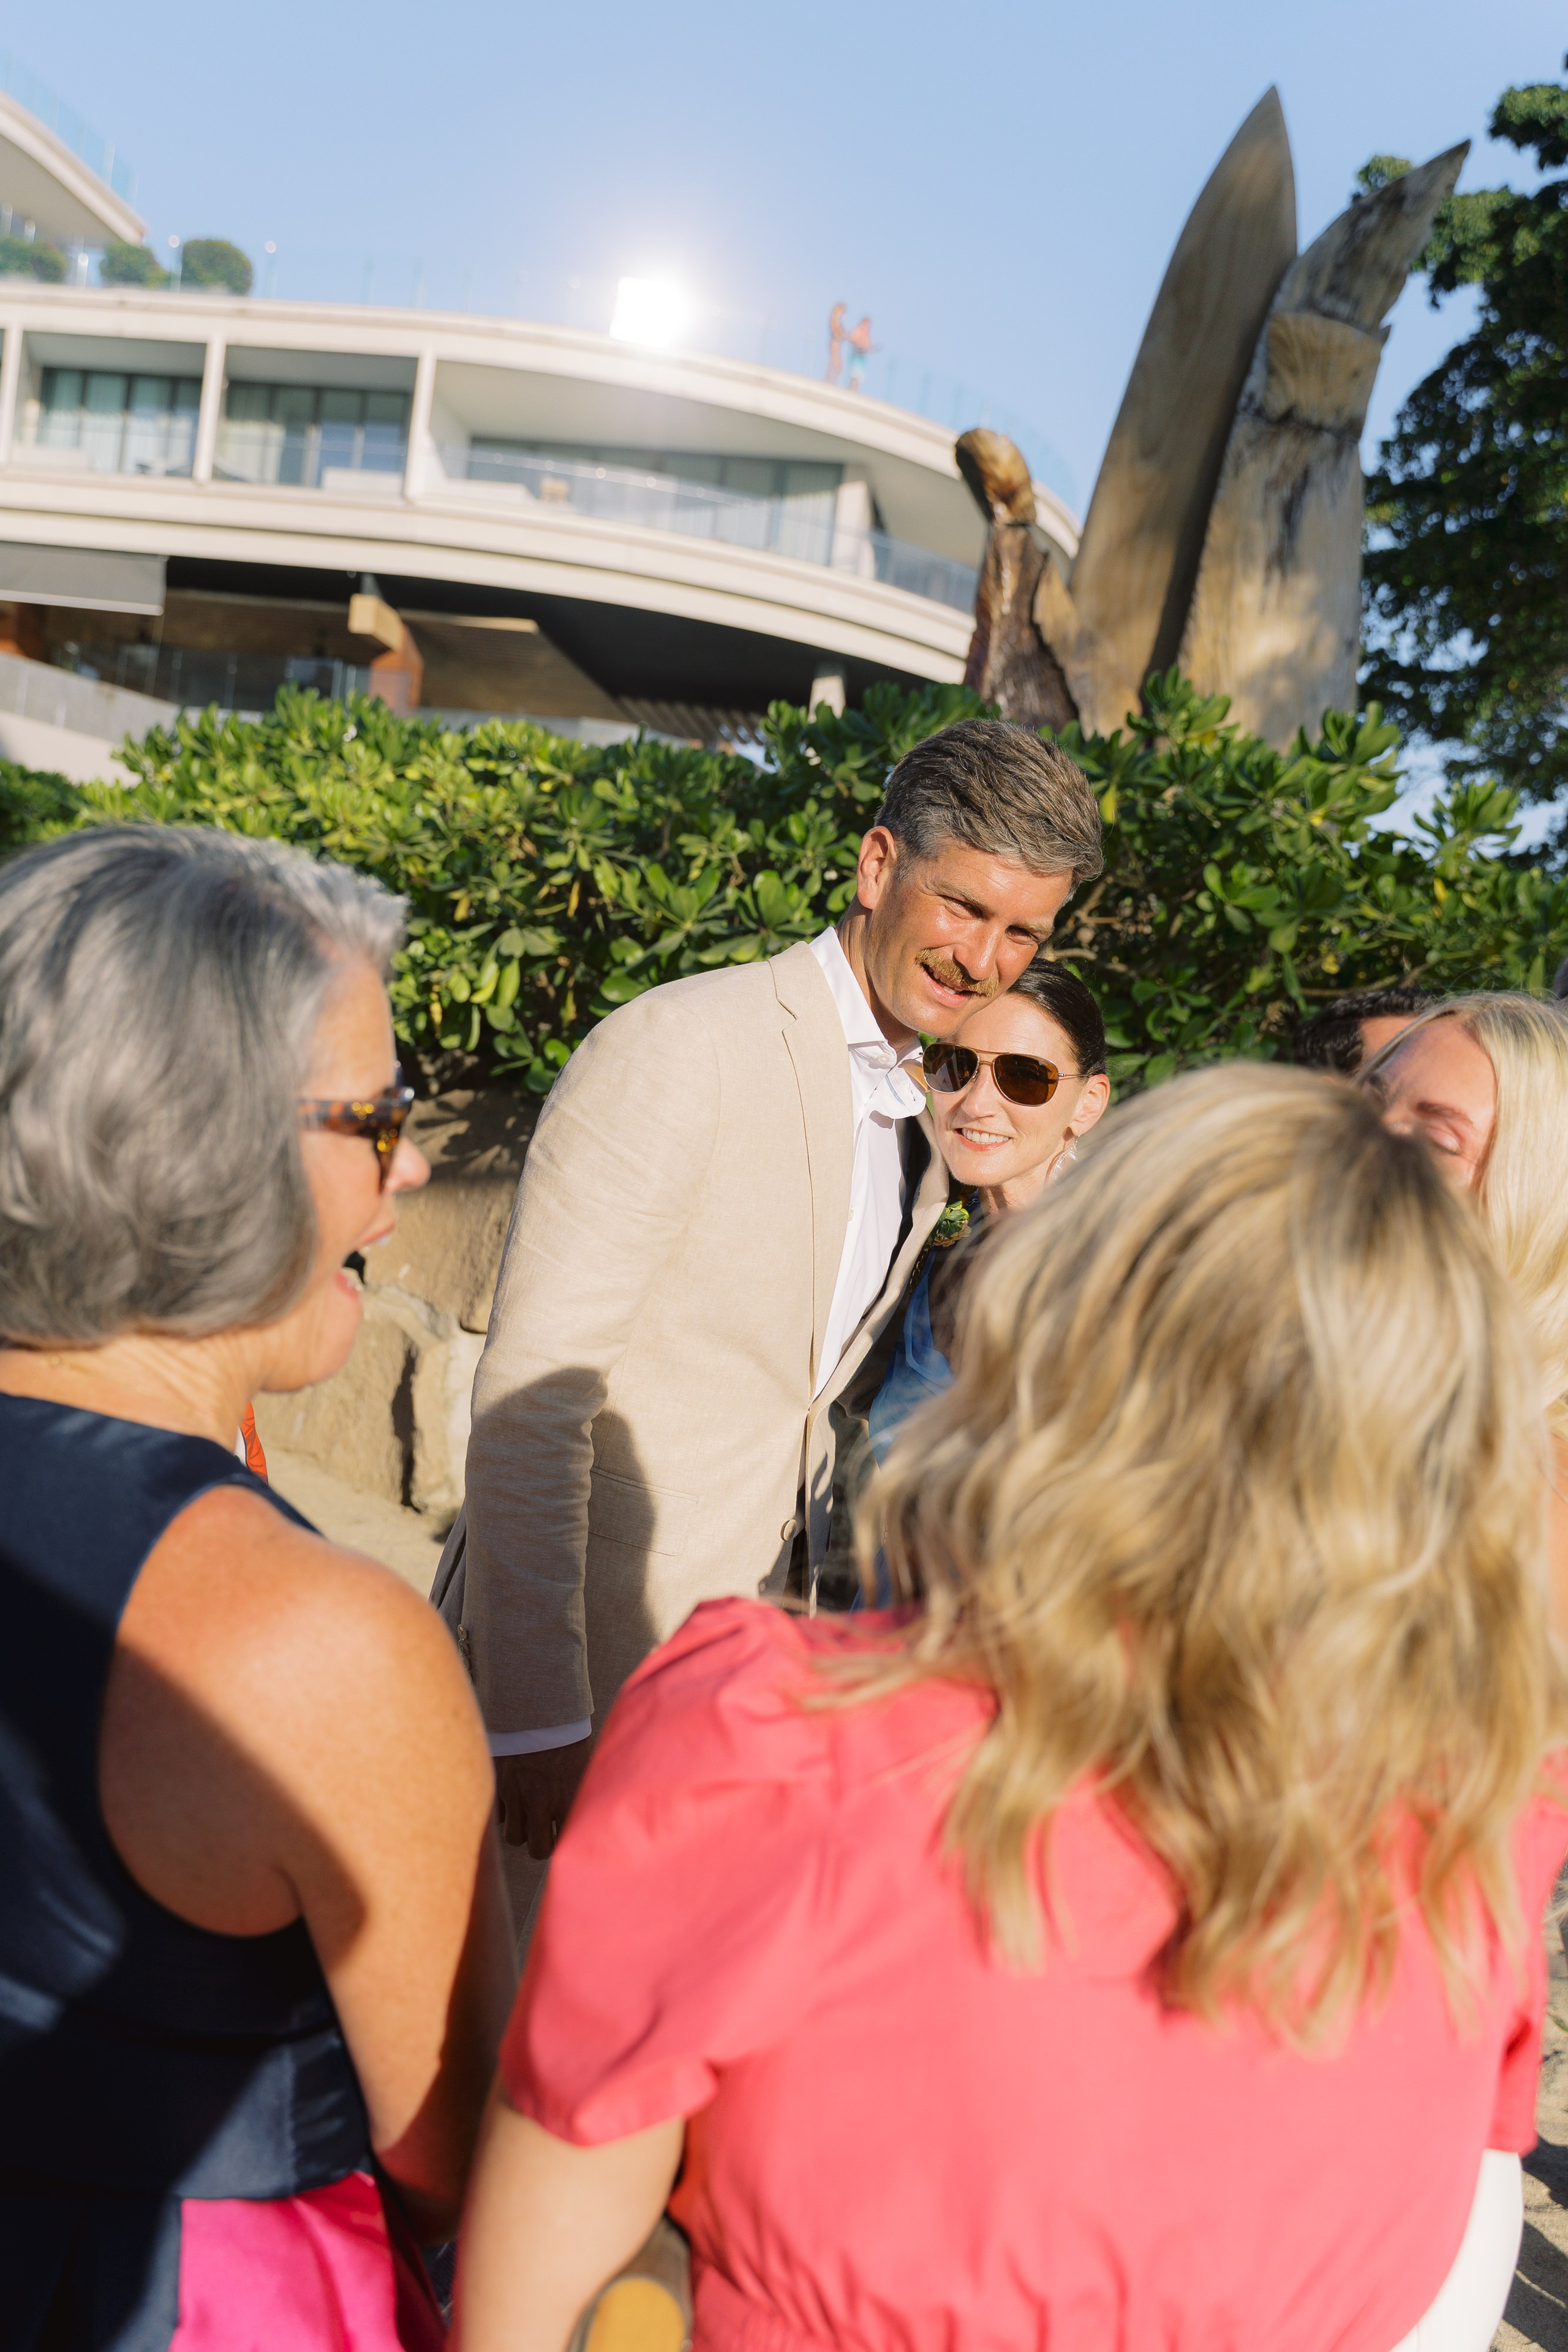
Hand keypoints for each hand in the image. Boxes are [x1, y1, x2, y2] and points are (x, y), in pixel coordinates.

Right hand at [495, 1737, 593, 1858]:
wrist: (539, 1708)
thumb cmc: (569, 1737)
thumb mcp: (584, 1766)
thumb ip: (581, 1795)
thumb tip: (591, 1818)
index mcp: (567, 1797)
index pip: (566, 1842)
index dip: (566, 1844)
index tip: (565, 1838)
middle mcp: (541, 1801)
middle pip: (538, 1849)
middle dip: (542, 1844)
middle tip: (545, 1834)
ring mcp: (517, 1795)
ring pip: (515, 1837)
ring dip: (522, 1831)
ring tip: (529, 1817)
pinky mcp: (499, 1785)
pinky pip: (499, 1816)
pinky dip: (506, 1813)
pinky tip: (515, 1800)